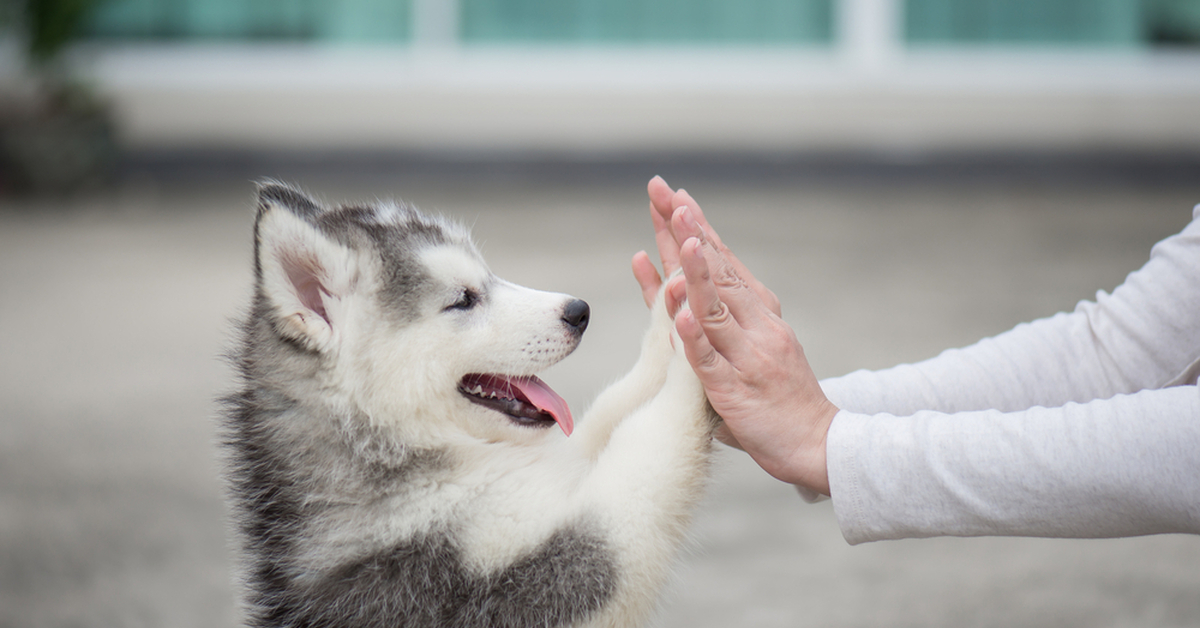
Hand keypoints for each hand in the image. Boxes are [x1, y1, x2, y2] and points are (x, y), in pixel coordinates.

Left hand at [635, 178, 836, 494]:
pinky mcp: (734, 390)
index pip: (723, 262)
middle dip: (688, 231)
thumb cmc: (779, 397)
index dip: (697, 228)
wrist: (819, 443)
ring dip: (696, 270)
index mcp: (759, 313)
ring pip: (715, 308)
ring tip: (679, 236)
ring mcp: (746, 356)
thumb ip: (720, 320)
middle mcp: (756, 326)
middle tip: (666, 194)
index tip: (675, 196)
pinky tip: (679, 314)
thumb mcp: (753, 347)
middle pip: (716, 271)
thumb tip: (684, 289)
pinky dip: (693, 337)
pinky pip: (709, 361)